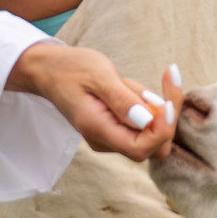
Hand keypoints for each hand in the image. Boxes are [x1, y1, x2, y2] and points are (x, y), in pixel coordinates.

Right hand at [9, 42, 184, 163]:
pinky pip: (143, 123)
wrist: (48, 70)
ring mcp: (111, 136)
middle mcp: (105, 140)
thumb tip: (149, 120)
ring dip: (154, 105)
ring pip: (151, 132)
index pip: (141, 148)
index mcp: (97, 130)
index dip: (162, 129)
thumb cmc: (71, 69)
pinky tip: (126, 85)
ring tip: (126, 82)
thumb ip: (123, 100)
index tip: (168, 102)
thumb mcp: (98, 76)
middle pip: (154, 145)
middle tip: (164, 81)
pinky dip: (145, 103)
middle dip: (166, 116)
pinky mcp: (116, 128)